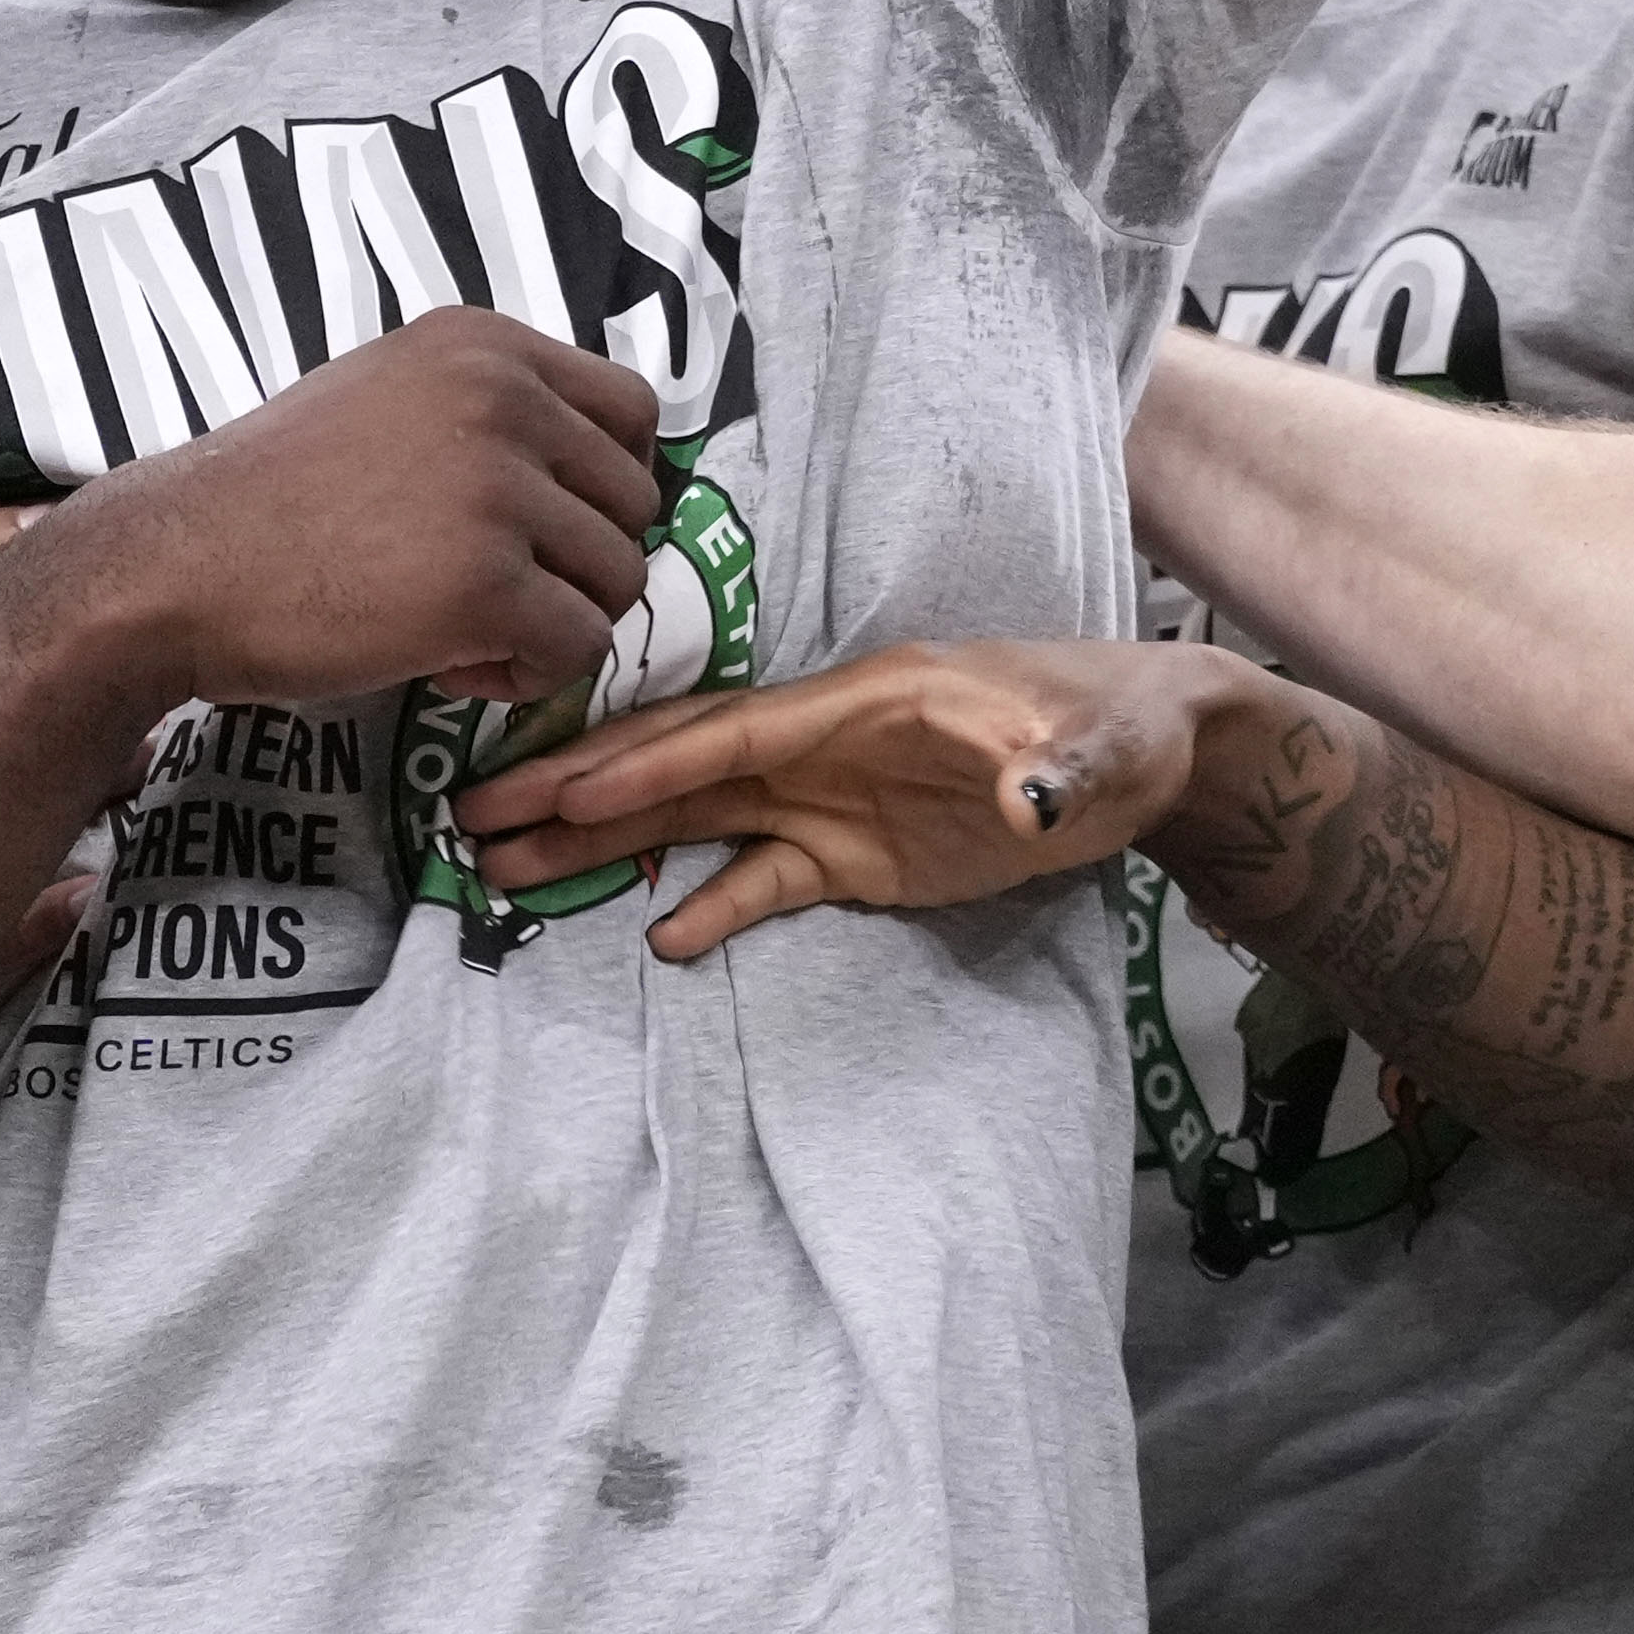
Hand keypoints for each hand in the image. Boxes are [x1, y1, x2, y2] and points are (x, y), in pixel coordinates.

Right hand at [9, 308, 660, 717]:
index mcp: (483, 344)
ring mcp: (498, 486)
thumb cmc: (268, 501)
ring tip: (462, 631)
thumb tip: (594, 472)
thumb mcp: (386, 399)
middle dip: (578, 563)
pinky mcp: (487, 581)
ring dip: (554, 623)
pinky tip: (450, 665)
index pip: (633, 411)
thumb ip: (487, 414)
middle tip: (491, 594)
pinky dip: (527, 676)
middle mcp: (502, 396)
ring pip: (619, 578)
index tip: (545, 530)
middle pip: (636, 501)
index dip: (605, 485)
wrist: (172, 568)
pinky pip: (580, 647)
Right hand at [454, 635, 1232, 958]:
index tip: (569, 788)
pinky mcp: (854, 853)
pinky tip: (652, 934)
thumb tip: (1028, 795)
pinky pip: (761, 878)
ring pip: (698, 815)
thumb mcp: (1101, 742)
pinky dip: (707, 902)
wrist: (1157, 753)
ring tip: (509, 862)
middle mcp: (827, 739)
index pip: (738, 729)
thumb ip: (1058, 764)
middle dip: (581, 786)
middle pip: (683, 761)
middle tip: (476, 812)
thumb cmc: (1125, 727)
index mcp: (866, 699)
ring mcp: (833, 796)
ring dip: (608, 838)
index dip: (654, 760)